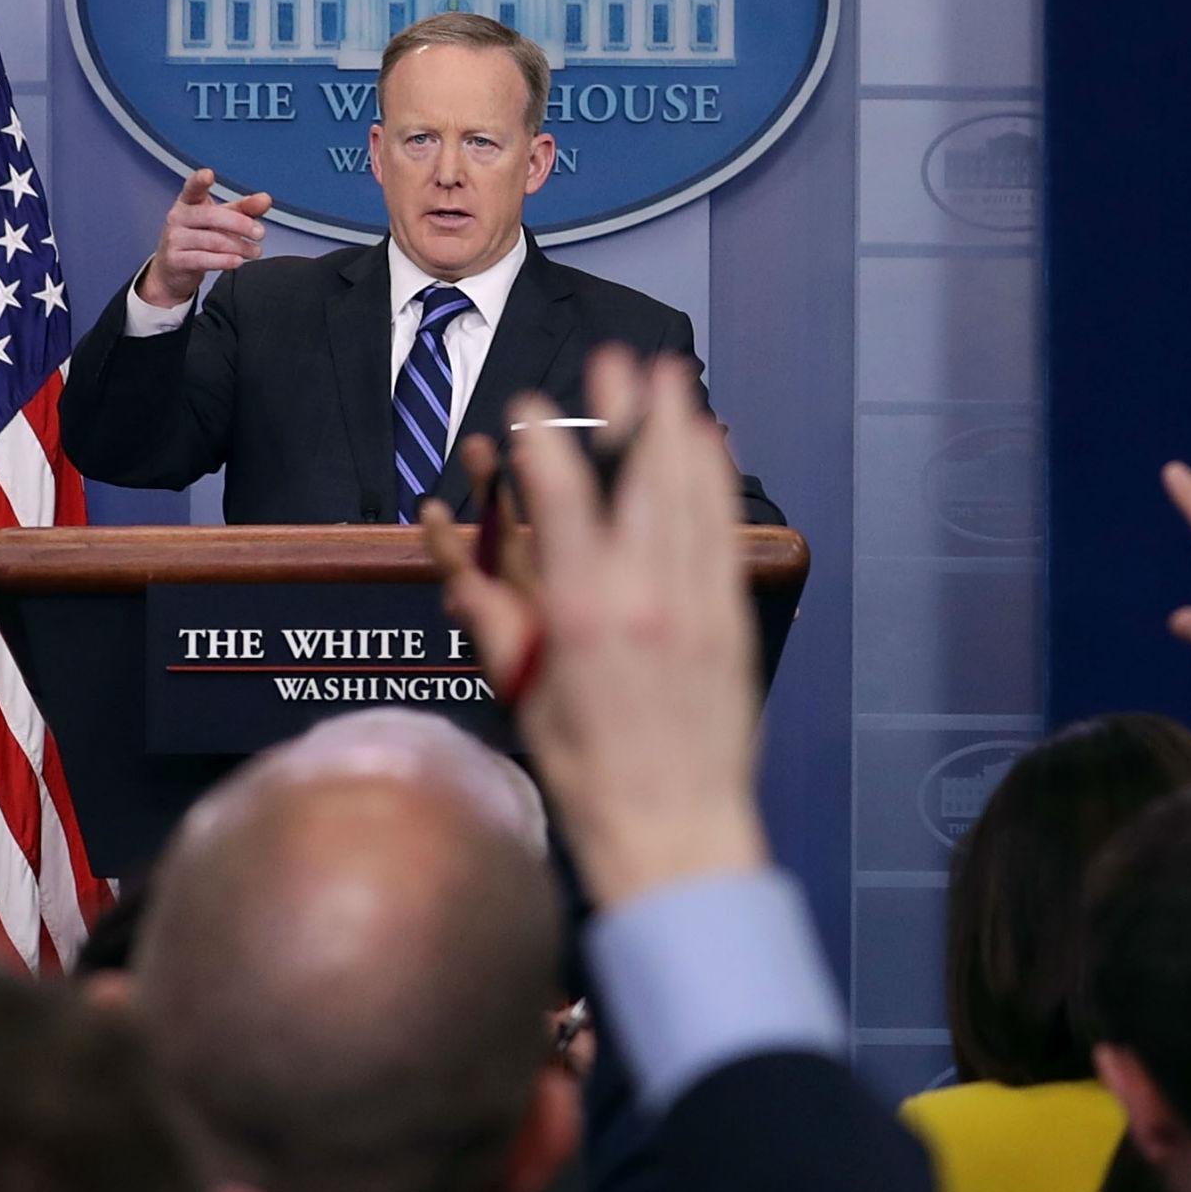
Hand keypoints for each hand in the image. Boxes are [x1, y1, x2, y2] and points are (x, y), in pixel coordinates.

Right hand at [136, 168, 272, 307]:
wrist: (173, 269)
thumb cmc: (198, 237)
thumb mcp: (221, 220)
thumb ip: (244, 209)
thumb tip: (265, 199)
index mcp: (188, 201)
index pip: (193, 187)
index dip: (199, 180)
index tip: (208, 174)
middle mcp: (178, 216)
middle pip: (213, 216)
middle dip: (241, 224)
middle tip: (260, 233)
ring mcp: (174, 238)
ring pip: (213, 241)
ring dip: (240, 246)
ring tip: (255, 251)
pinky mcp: (176, 260)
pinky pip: (204, 260)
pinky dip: (225, 261)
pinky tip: (238, 261)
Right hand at [423, 349, 767, 908]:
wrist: (674, 829)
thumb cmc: (589, 777)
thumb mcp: (524, 697)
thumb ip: (497, 625)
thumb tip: (464, 574)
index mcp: (581, 614)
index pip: (562, 503)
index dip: (545, 447)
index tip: (532, 410)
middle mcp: (643, 597)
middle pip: (636, 481)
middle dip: (627, 415)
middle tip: (619, 362)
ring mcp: (694, 605)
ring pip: (690, 498)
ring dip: (680, 432)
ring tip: (673, 379)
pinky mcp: (727, 621)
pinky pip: (721, 535)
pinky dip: (715, 485)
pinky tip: (712, 449)